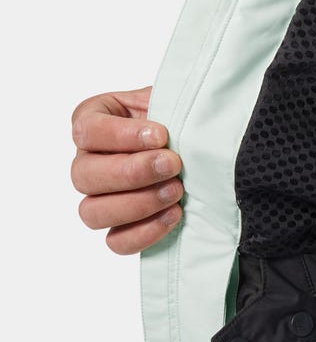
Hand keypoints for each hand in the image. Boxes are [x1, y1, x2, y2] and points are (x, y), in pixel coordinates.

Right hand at [71, 86, 183, 253]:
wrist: (203, 150)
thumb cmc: (181, 120)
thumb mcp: (172, 99)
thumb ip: (165, 101)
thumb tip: (172, 116)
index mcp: (93, 121)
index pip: (88, 130)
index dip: (122, 136)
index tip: (161, 135)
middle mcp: (88, 161)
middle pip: (85, 175)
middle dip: (133, 172)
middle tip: (173, 164)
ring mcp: (100, 198)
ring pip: (93, 212)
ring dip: (137, 204)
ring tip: (176, 191)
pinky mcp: (121, 227)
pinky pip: (116, 242)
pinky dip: (143, 233)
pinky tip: (174, 215)